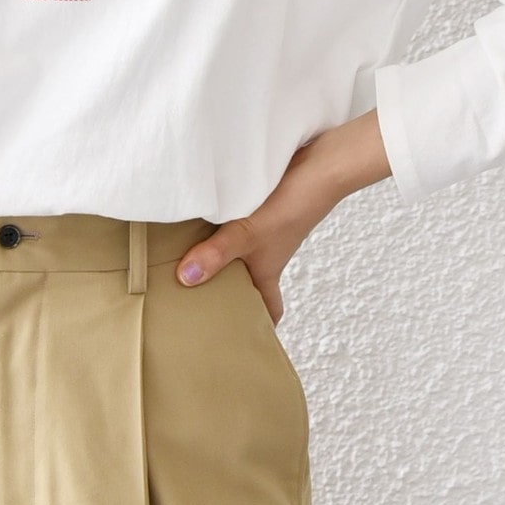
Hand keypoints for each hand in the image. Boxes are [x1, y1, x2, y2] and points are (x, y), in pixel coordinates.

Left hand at [173, 138, 342, 324]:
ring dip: (219, 258)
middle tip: (196, 304)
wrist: (320, 164)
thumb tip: (185, 279)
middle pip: (247, 283)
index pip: (269, 308)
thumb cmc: (293, 206)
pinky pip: (235, 227)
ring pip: (240, 254)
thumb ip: (216, 254)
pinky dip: (219, 229)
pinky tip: (195, 220)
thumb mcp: (248, 234)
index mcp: (267, 271)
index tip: (242, 340)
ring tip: (184, 262)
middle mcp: (265, 255)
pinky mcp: (259, 208)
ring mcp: (263, 231)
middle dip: (227, 293)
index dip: (260, 327)